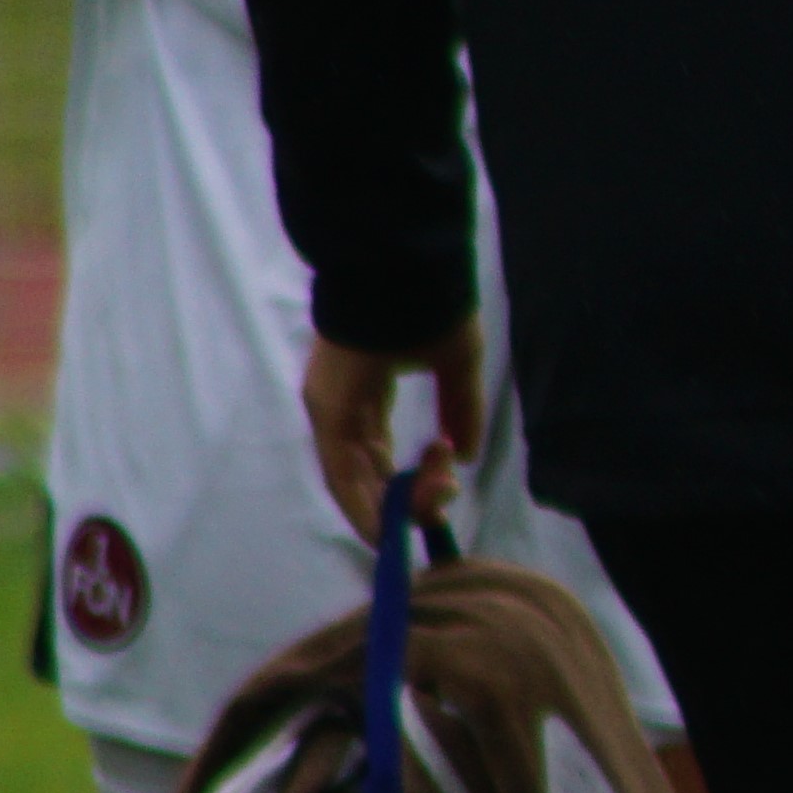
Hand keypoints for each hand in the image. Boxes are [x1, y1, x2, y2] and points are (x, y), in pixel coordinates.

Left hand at [300, 318, 482, 535]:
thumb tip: (464, 453)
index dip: (409, 481)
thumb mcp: (456, 365)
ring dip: (389, 508)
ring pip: (350, 479)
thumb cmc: (429, 307)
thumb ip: (461, 409)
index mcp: (365, 393)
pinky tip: (389, 524)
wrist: (405, 268)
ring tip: (428, 517)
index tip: (446, 486)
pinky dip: (362, 501)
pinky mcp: (328, 408)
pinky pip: (340, 470)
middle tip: (444, 507)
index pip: (377, 452)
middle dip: (404, 500)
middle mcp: (340, 406)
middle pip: (363, 472)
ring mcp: (330, 407)